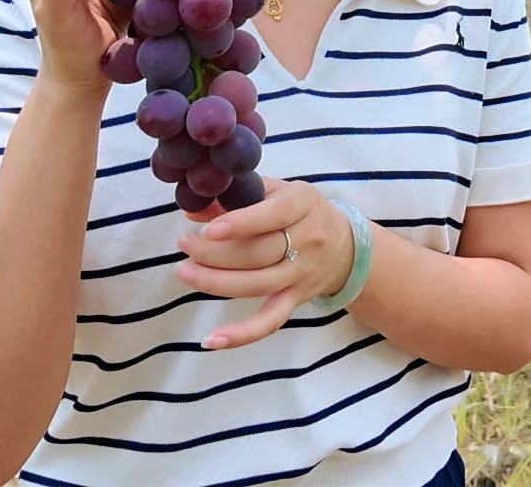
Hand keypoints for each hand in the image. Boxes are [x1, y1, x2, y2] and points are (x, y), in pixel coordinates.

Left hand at [174, 178, 356, 349]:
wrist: (346, 247)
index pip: (272, 215)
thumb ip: (238, 196)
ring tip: (184, 272)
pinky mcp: (295, 300)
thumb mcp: (277, 192)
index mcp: (302, 204)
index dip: (239, 224)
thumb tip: (195, 210)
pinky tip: (211, 340)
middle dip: (215, 252)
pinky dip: (242, 335)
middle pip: (258, 253)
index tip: (208, 230)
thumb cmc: (302, 212)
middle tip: (185, 245)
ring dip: (216, 282)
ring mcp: (301, 275)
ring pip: (257, 285)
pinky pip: (270, 322)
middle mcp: (307, 240)